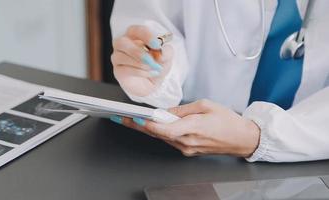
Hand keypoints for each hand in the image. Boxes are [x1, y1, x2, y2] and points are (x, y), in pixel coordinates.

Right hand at [111, 25, 172, 96]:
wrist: (151, 83)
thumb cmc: (156, 65)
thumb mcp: (166, 58)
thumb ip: (167, 52)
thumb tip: (161, 53)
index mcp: (134, 35)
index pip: (136, 30)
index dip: (146, 36)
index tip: (157, 45)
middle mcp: (123, 45)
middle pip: (122, 42)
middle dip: (137, 51)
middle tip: (151, 60)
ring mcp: (118, 58)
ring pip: (122, 57)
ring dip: (141, 64)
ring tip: (154, 68)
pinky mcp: (118, 71)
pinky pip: (126, 69)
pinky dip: (140, 72)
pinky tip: (151, 73)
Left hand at [111, 99, 260, 157]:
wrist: (241, 139)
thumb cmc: (227, 121)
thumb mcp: (205, 105)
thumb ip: (182, 109)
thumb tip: (166, 112)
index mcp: (193, 127)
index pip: (164, 128)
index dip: (147, 124)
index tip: (134, 118)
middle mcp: (188, 141)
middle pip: (158, 133)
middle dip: (138, 125)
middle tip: (123, 118)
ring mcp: (187, 148)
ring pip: (162, 137)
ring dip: (148, 128)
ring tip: (133, 120)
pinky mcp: (188, 151)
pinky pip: (170, 140)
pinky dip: (161, 132)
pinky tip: (154, 125)